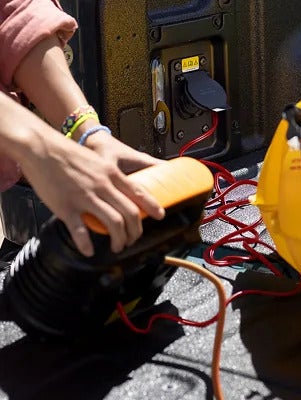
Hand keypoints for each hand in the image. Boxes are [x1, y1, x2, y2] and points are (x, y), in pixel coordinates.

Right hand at [18, 129, 165, 256]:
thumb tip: (118, 190)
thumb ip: (109, 177)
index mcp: (111, 174)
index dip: (152, 207)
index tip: (160, 216)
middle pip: (130, 213)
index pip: (139, 193)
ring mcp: (85, 197)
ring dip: (119, 239)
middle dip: (136, 231)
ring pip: (113, 223)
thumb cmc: (67, 153)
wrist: (41, 147)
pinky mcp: (66, 207)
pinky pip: (80, 230)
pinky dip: (87, 244)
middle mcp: (103, 186)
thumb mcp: (97, 161)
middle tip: (134, 240)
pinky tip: (89, 251)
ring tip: (118, 247)